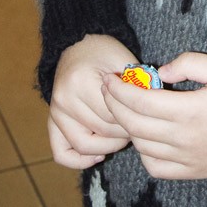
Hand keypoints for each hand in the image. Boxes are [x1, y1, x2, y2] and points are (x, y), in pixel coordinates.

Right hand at [49, 34, 136, 168]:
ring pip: (84, 145)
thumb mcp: (123, 61)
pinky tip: (99, 155)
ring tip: (122, 137)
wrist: (78, 45)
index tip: (144, 116)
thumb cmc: (104, 51)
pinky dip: (79, 160)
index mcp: (81, 82)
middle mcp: (64, 100)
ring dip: (108, 146)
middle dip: (123, 133)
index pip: (113, 115)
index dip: (132, 119)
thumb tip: (154, 109)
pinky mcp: (52, 122)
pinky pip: (62, 153)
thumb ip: (137, 84)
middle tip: (138, 127)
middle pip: (101, 131)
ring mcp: (55, 113)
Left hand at [101, 52, 206, 179]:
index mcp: (190, 110)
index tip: (109, 78)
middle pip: (134, 124)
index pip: (140, 101)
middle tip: (107, 89)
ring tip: (125, 108)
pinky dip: (143, 152)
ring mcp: (185, 158)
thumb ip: (189, 63)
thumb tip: (159, 72)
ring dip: (126, 126)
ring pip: (141, 145)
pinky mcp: (190, 172)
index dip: (119, 89)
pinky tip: (145, 136)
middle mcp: (183, 138)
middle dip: (114, 105)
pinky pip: (155, 167)